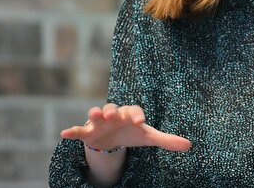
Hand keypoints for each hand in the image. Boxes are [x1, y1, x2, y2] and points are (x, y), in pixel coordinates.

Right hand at [60, 104, 191, 151]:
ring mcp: (99, 122)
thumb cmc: (132, 132)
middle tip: (113, 113)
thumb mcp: (149, 137)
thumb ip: (167, 140)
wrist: (113, 137)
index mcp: (130, 114)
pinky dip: (72, 131)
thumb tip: (189, 145)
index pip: (135, 111)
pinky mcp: (88, 131)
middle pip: (113, 108)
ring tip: (94, 114)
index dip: (138, 115)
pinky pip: (79, 130)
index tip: (141, 122)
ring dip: (95, 113)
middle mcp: (114, 114)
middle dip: (113, 110)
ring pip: (96, 114)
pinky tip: (64, 134)